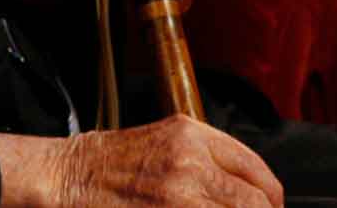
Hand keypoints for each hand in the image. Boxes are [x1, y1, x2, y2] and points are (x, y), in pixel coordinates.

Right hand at [0, 118, 284, 207]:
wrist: (65, 177)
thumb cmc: (111, 162)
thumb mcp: (167, 141)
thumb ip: (208, 159)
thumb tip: (248, 192)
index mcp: (194, 135)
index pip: (258, 172)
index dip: (270, 200)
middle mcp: (192, 162)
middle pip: (256, 202)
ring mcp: (180, 195)